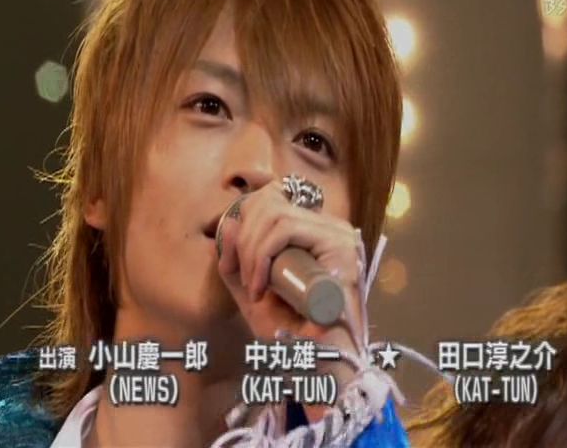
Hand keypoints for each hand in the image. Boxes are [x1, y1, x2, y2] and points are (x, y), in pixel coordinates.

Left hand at [217, 181, 364, 384]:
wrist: (320, 368)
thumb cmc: (290, 335)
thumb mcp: (251, 294)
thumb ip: (235, 264)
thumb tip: (226, 222)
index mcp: (312, 232)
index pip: (272, 198)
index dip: (242, 222)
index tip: (232, 263)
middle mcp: (330, 227)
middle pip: (270, 200)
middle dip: (242, 238)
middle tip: (243, 279)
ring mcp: (338, 235)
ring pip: (276, 213)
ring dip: (251, 250)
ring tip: (253, 287)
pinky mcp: (340, 248)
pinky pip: (286, 229)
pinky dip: (262, 255)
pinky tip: (260, 287)